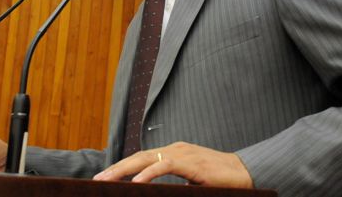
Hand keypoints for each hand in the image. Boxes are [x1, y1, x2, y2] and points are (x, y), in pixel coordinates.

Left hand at [93, 142, 252, 187]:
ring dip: (124, 170)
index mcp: (174, 152)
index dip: (123, 167)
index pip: (142, 158)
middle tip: (97, 180)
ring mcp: (183, 154)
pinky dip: (148, 174)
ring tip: (107, 181)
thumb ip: (175, 183)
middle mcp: (175, 149)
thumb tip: (157, 192)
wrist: (245, 173)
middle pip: (139, 156)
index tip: (105, 178)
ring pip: (146, 158)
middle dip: (116, 168)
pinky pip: (165, 166)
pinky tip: (136, 183)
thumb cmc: (220, 179)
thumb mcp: (191, 180)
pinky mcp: (192, 163)